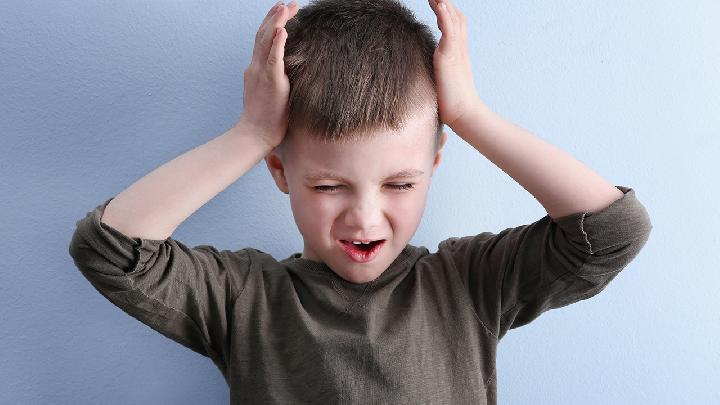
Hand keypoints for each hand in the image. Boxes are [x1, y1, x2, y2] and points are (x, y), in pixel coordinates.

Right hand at [238, 0, 299, 148]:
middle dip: (275, 17)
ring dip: (277, 22)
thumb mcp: (267, 92)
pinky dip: (278, 43)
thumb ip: (272, 79)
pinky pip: (274, 59)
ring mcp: (261, 73)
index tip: (282, 11)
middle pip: (264, 35)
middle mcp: (256, 67)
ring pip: (267, 41)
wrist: (254, 135)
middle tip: (287, 3)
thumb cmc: (264, 119)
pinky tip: (283, 30)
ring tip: (286, 7)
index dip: (271, 24)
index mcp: (256, 69)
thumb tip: (283, 74)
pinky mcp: (271, 82)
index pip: (263, 40)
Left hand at [428, 0, 481, 129]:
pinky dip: (444, 15)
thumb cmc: (454, 106)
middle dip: (446, 4)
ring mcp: (456, 52)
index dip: (448, 13)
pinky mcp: (450, 57)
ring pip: (453, 20)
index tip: (438, 3)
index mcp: (458, 54)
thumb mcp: (445, 84)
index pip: (456, 26)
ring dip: (443, 4)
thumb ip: (440, 75)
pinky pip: (449, 31)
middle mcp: (459, 50)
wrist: (465, 115)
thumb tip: (431, 79)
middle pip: (457, 18)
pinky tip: (438, 4)